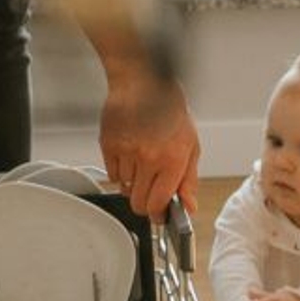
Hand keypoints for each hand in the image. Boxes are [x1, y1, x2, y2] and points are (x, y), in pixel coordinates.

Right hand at [97, 55, 200, 215]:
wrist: (144, 84)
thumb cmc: (171, 111)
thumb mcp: (191, 146)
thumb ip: (188, 179)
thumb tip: (188, 206)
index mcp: (172, 160)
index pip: (159, 203)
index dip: (158, 215)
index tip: (158, 217)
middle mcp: (148, 158)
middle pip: (138, 203)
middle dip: (144, 204)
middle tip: (149, 195)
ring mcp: (126, 152)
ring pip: (124, 189)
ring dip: (133, 184)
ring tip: (142, 164)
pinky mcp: (108, 146)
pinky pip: (112, 175)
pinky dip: (120, 172)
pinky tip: (129, 156)